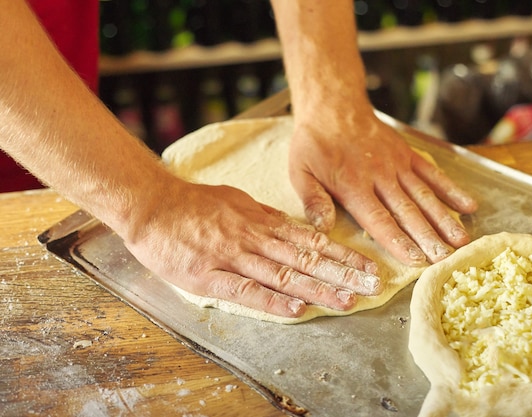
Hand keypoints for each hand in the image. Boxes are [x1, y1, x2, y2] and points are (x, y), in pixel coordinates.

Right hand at [123, 180, 380, 317]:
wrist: (151, 204)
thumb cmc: (193, 204)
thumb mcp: (237, 201)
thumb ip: (264, 217)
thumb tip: (292, 228)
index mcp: (262, 222)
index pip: (311, 240)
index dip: (342, 253)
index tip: (368, 265)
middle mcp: (254, 238)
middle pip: (306, 258)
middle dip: (342, 272)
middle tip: (373, 285)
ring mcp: (233, 256)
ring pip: (283, 274)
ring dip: (317, 288)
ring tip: (347, 300)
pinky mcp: (208, 275)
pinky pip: (245, 289)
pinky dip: (271, 300)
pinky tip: (295, 309)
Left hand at [288, 107, 477, 265]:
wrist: (333, 105)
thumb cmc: (314, 143)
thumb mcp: (300, 172)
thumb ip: (313, 200)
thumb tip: (323, 229)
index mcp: (353, 186)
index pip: (379, 220)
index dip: (398, 241)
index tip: (415, 260)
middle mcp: (380, 177)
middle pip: (407, 211)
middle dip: (428, 237)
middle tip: (444, 259)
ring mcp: (397, 165)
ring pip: (424, 195)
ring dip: (443, 219)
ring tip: (460, 241)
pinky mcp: (407, 154)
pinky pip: (432, 173)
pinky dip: (450, 189)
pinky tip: (467, 206)